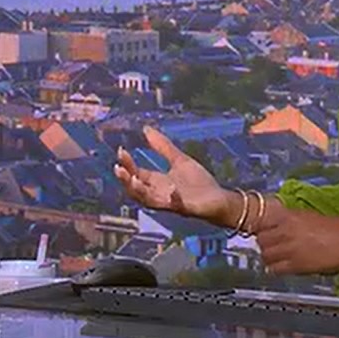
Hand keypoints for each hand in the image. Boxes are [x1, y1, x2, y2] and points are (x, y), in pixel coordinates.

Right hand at [113, 126, 232, 222]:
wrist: (219, 199)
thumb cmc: (198, 183)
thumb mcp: (179, 160)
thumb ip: (163, 146)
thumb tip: (146, 128)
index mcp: (157, 182)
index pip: (136, 173)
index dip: (127, 164)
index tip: (121, 150)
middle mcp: (160, 194)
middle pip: (136, 190)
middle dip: (126, 180)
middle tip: (119, 168)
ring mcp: (172, 202)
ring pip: (150, 200)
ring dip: (141, 191)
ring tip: (134, 179)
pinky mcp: (187, 209)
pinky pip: (177, 206)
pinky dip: (173, 199)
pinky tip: (172, 189)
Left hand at [252, 209, 338, 276]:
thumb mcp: (312, 217)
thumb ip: (294, 220)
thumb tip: (283, 226)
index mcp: (291, 216)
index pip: (262, 222)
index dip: (261, 229)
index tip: (263, 232)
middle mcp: (286, 230)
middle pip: (261, 239)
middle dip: (264, 243)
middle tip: (271, 246)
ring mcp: (289, 248)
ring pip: (265, 255)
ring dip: (269, 257)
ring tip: (276, 258)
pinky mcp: (296, 265)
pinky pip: (274, 269)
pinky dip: (275, 269)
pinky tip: (282, 267)